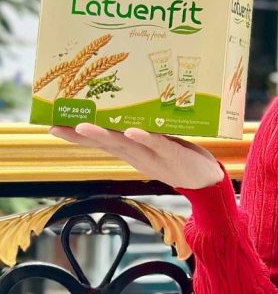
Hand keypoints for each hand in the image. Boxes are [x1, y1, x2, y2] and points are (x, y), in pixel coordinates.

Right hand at [48, 124, 224, 189]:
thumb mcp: (158, 143)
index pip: (102, 142)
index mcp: (133, 152)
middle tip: (57, 125)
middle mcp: (139, 155)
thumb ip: (142, 132)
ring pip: (127, 145)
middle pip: (107, 144)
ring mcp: (156, 156)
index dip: (78, 135)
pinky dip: (145, 138)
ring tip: (84, 126)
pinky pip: (158, 145)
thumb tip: (125, 112)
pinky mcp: (175, 155)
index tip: (53, 125)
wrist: (209, 181)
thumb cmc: (181, 158)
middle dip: (82, 135)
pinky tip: (132, 132)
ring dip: (105, 135)